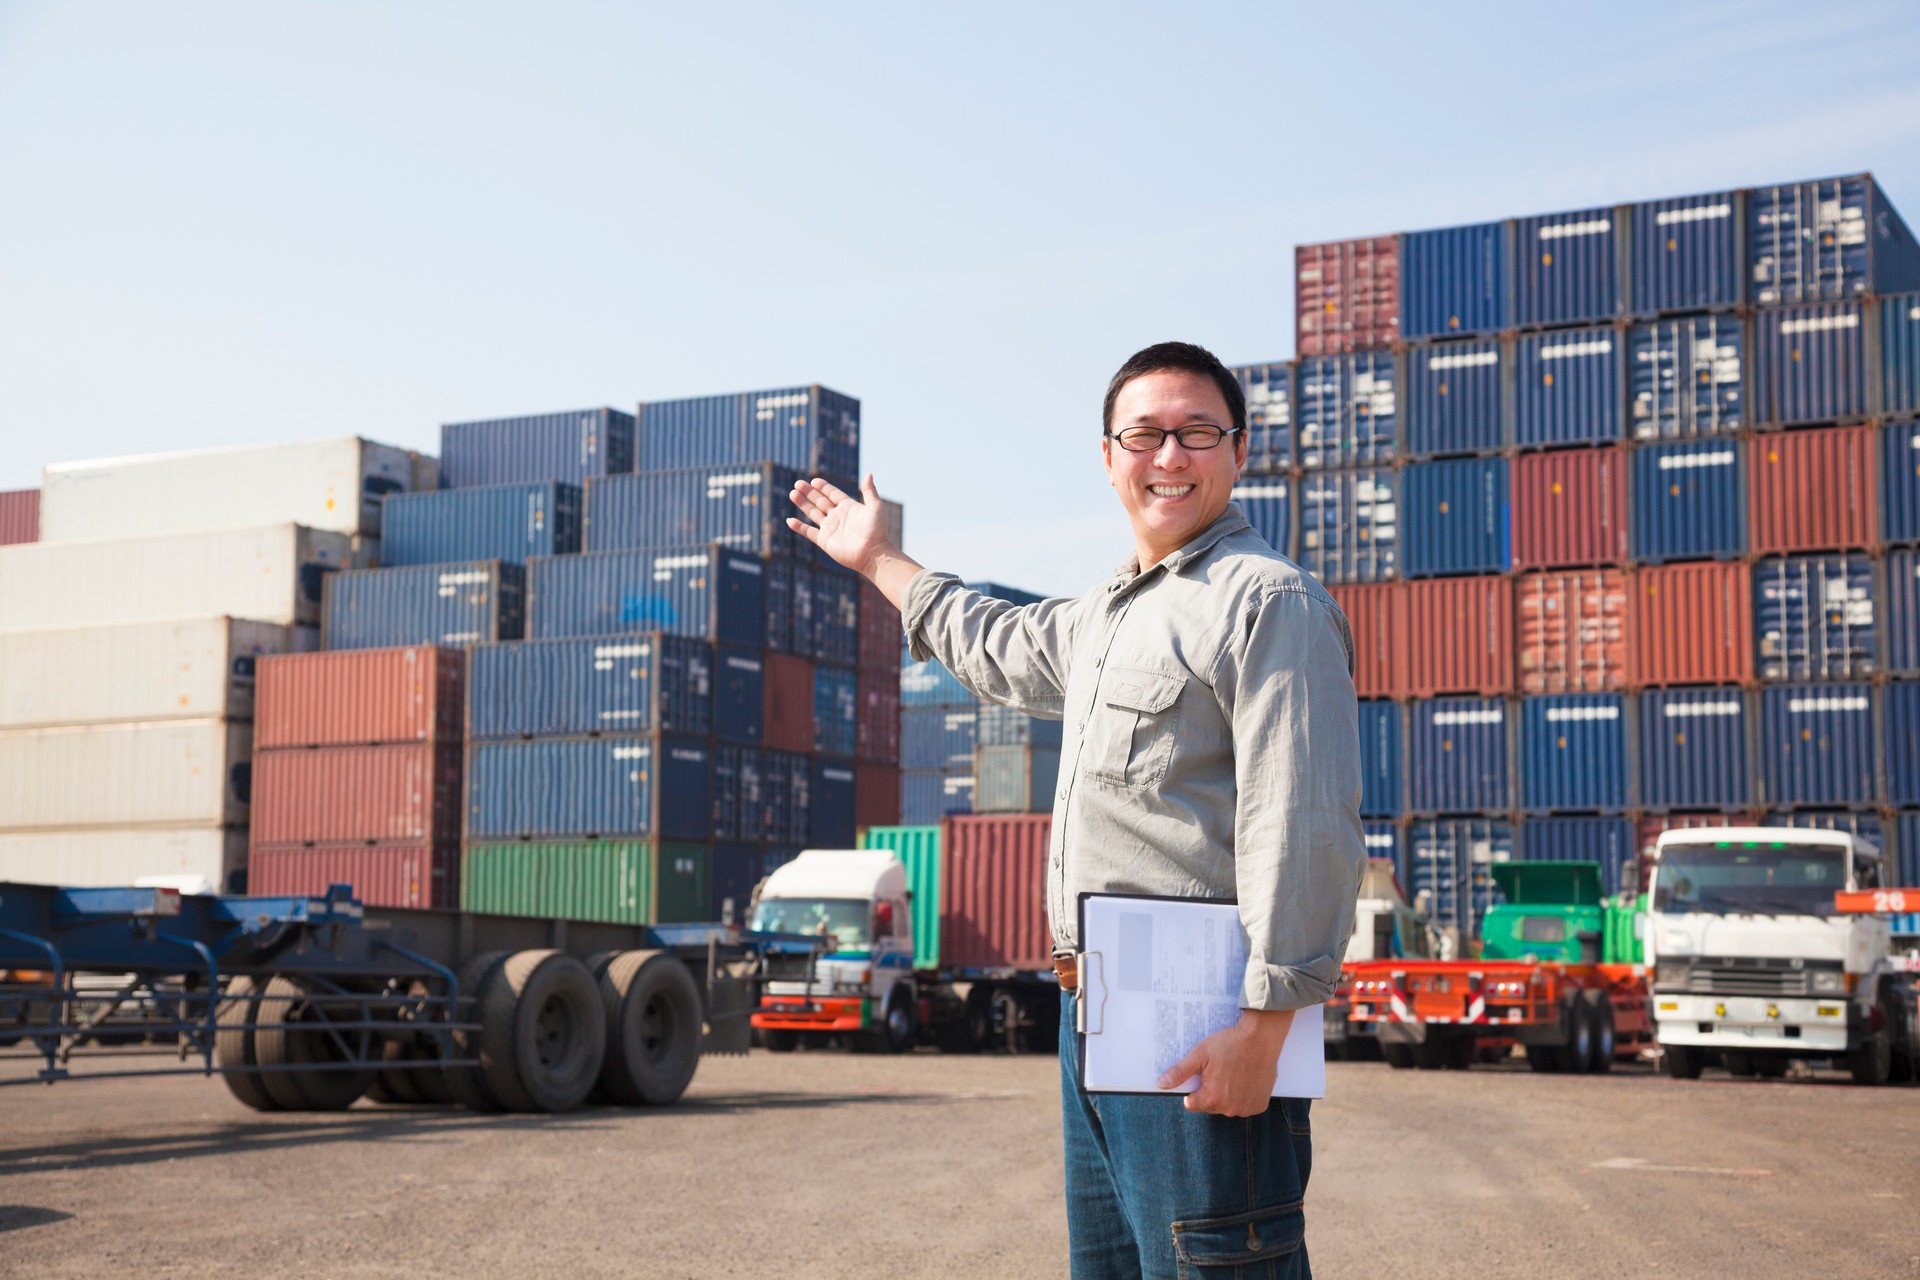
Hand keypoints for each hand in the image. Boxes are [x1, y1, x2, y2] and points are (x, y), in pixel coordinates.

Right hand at [787, 474, 893, 575]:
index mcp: (849, 507)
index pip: (833, 494)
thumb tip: (869, 473)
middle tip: (798, 483)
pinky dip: (799, 527)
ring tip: (792, 493)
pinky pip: (808, 532)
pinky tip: (790, 520)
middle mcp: (838, 517)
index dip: (823, 487)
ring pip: (813, 513)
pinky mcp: (825, 541)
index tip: (814, 481)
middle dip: (809, 492)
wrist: (873, 554)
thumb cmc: (877, 531)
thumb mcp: (876, 507)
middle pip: (820, 501)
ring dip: (803, 504)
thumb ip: (869, 490)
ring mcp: (830, 529)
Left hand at [1157, 1008, 1294, 1115]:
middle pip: (1210, 1106)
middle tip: (1218, 1071)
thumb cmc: (1229, 1044)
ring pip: (1227, 1106)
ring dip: (1227, 1095)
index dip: (1193, 1090)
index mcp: (1213, 1098)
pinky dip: (1242, 1096)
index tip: (1202, 1076)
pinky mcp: (1259, 1105)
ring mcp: (1246, 1108)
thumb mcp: (1200, 1054)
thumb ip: (1180, 1072)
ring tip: (1232, 1073)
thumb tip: (1161, 1084)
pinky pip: (1244, 1105)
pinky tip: (1244, 1079)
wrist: (1260, 1038)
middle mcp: (1230, 1108)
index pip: (1192, 1104)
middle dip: (1210, 1092)